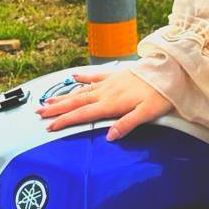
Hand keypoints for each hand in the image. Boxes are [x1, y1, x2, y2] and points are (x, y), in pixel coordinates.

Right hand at [36, 69, 171, 141]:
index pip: (83, 114)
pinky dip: (83, 77)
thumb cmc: (160, 94)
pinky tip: (74, 77)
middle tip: (39, 113)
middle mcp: (106, 91)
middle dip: (56, 109)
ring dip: (64, 96)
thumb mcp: (147, 113)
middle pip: (76, 101)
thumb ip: (127, 125)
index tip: (50, 126)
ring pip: (81, 90)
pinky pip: (95, 76)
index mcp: (112, 103)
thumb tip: (110, 137)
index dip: (65, 121)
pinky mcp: (115, 75)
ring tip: (48, 100)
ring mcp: (109, 82)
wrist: (169, 71)